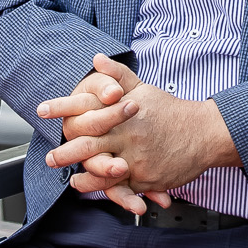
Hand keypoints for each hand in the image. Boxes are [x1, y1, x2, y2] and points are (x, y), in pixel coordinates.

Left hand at [40, 55, 239, 213]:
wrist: (204, 133)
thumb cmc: (171, 111)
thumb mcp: (143, 89)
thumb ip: (118, 76)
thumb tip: (97, 59)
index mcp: (123, 112)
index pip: (86, 109)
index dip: (62, 109)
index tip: (42, 109)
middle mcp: (127, 135)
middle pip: (88, 146)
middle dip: (65, 153)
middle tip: (50, 158)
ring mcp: (137, 159)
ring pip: (102, 171)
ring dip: (84, 178)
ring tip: (71, 181)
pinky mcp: (147, 178)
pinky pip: (122, 187)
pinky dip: (106, 189)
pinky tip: (96, 188)